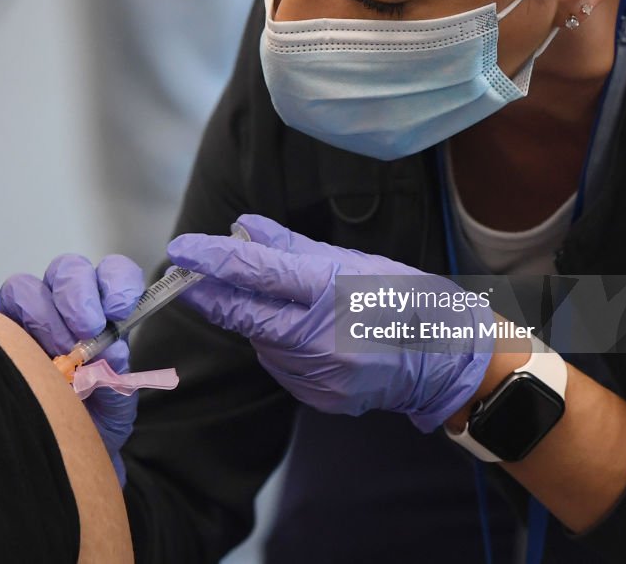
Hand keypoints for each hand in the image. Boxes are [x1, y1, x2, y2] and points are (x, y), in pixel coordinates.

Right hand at [0, 254, 143, 485]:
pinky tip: (28, 355)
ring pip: (26, 287)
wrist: (65, 452)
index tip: (120, 310)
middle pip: (67, 269)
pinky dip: (13, 328)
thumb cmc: (93, 420)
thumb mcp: (116, 405)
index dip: (117, 282)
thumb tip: (112, 354)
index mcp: (104, 312)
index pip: (112, 273)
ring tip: (58, 353)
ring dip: (44, 316)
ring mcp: (29, 317)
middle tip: (87, 332)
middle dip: (78, 296)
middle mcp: (66, 306)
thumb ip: (117, 377)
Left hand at [167, 214, 493, 431]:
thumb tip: (242, 228)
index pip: (255, 272)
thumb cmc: (403, 297)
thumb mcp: (353, 259)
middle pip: (243, 315)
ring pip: (260, 342)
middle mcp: (320, 336)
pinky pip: (280, 366)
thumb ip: (291, 246)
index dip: (211, 260)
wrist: (446, 358)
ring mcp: (318, 373)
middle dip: (211, 295)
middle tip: (187, 277)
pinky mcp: (318, 397)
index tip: (180, 249)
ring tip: (285, 305)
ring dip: (255, 321)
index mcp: (330, 290)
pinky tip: (305, 336)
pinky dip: (279, 347)